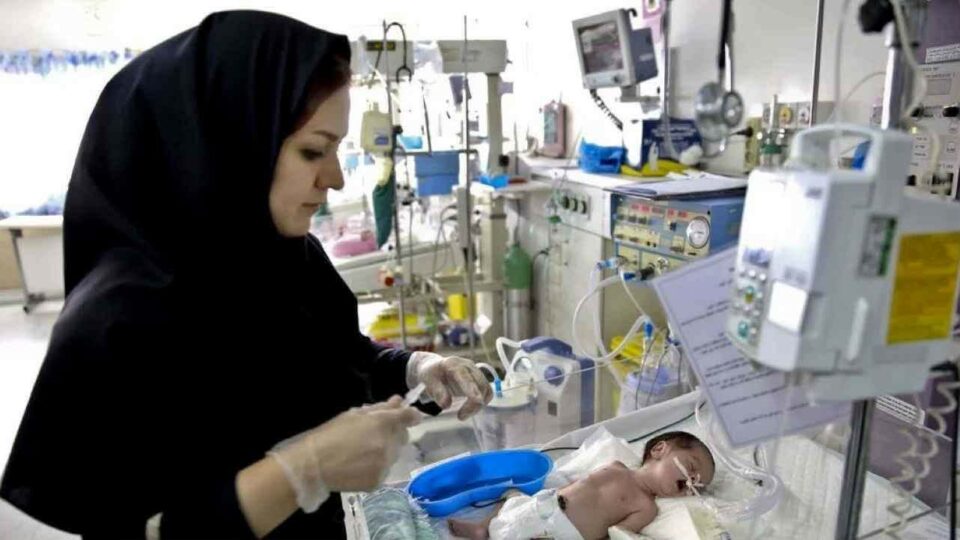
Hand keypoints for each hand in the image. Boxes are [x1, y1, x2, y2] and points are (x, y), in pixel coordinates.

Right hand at [267, 396, 419, 510]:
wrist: (313, 465)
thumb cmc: (330, 435)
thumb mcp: (353, 415)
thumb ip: (380, 408)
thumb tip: (399, 402)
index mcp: (381, 423)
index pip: (409, 417)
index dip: (410, 415)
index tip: (409, 416)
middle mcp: (388, 444)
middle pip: (403, 436)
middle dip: (394, 433)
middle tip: (375, 435)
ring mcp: (384, 465)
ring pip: (395, 454)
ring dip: (386, 451)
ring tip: (364, 452)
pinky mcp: (378, 481)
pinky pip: (385, 470)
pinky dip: (377, 467)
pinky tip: (360, 465)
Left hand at [414, 354, 493, 419]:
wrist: (435, 367)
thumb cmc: (431, 374)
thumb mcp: (428, 381)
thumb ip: (437, 391)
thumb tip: (446, 405)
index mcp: (453, 364)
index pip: (465, 376)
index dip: (472, 388)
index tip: (477, 400)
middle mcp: (467, 365)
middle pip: (480, 384)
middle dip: (474, 403)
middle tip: (460, 417)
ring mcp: (475, 371)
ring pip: (486, 389)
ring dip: (477, 406)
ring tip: (462, 415)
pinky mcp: (479, 379)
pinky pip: (487, 392)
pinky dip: (479, 404)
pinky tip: (468, 410)